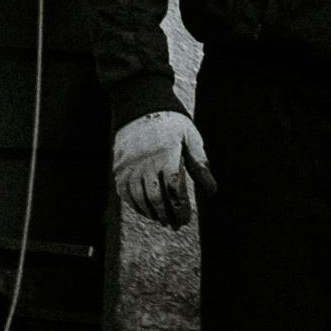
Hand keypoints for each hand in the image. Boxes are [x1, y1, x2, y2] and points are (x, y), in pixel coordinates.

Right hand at [112, 111, 210, 228]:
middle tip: (175, 225)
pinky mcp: (119, 167)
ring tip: (161, 220)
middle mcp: (146, 162)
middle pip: (156, 198)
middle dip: (167, 215)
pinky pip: (124, 192)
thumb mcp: (190, 137)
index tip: (186, 219)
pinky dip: (135, 204)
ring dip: (151, 213)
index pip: (174, 190)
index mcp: (167, 155)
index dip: (180, 209)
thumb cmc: (171, 122)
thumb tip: (212, 191)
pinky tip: (145, 210)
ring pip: (139, 198)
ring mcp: (130, 166)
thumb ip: (200, 163)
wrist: (139, 105)